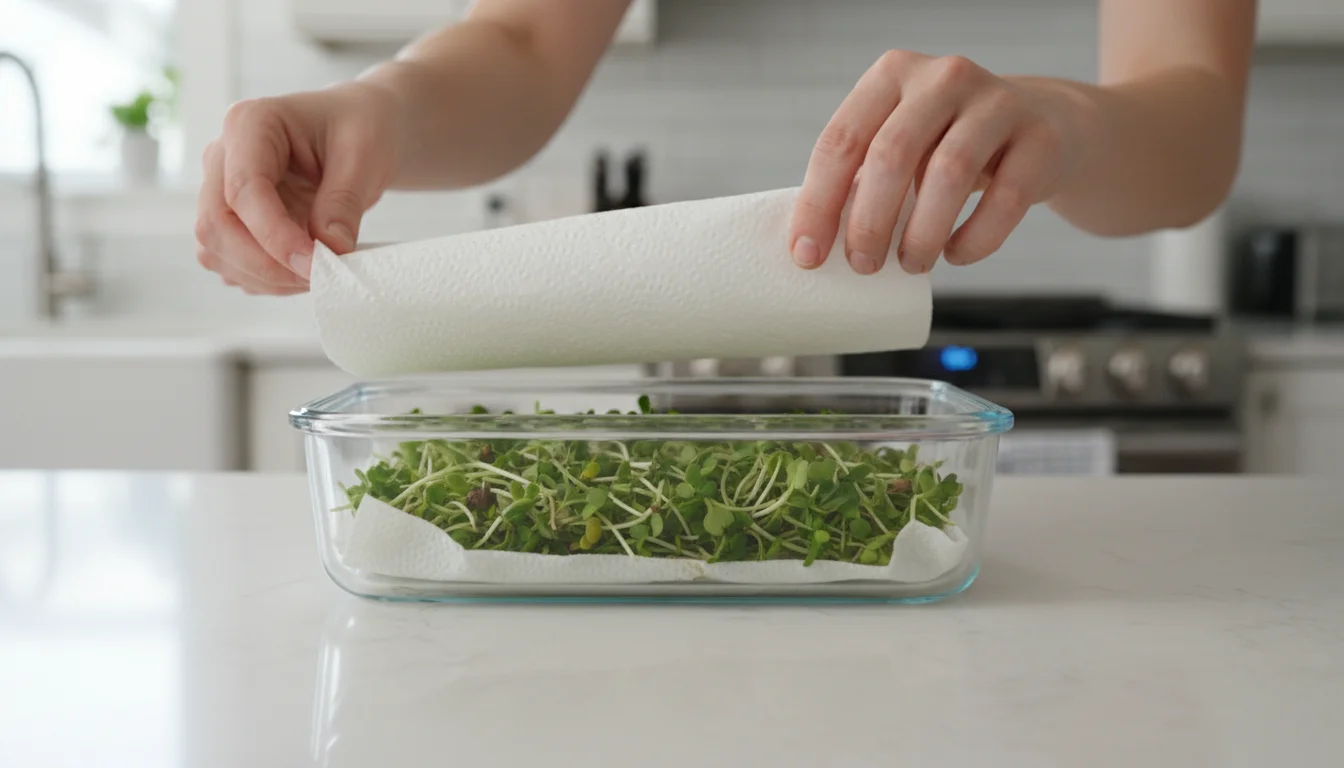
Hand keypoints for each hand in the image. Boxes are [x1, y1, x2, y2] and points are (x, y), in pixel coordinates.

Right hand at [194, 84, 398, 294]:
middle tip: (319, 277)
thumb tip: (330, 249)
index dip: (275, 236)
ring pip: (216, 250)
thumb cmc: (358, 130)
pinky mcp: (229, 220)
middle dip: (266, 264)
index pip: (243, 189)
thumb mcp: (364, 157)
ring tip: (316, 274)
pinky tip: (301, 272)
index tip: (315, 264)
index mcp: (249, 124)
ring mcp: (219, 190)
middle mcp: (222, 157)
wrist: (357, 130)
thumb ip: (343, 202)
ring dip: (265, 277)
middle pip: (216, 225)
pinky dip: (264, 280)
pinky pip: (229, 263)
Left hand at [789, 50, 1089, 274]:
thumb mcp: (901, 144)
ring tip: (911, 264)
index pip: (841, 139)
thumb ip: (859, 178)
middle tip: (862, 266)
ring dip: (921, 233)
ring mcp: (997, 101)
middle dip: (869, 222)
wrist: (1043, 126)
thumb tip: (811, 245)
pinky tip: (956, 255)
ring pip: (947, 173)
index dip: (818, 202)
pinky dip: (974, 238)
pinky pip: (1005, 199)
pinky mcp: (1040, 138)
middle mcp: (943, 78)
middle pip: (892, 154)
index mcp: (892, 75)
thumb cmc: (947, 145)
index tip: (807, 255)